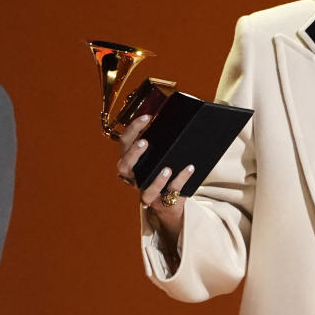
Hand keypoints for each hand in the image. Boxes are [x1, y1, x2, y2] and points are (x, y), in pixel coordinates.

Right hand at [116, 114, 193, 238]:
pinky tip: (190, 168)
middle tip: (145, 142)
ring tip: (167, 168)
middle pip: (124, 166)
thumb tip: (185, 112)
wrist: (171, 201)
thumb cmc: (166, 168)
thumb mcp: (163, 153)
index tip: (148, 116)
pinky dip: (180, 179)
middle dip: (133, 154)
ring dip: (156, 179)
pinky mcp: (161, 202)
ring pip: (144, 189)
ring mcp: (146, 191)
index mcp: (132, 161)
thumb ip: (166, 139)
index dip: (133, 129)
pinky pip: (170, 192)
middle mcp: (134, 177)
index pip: (124, 142)